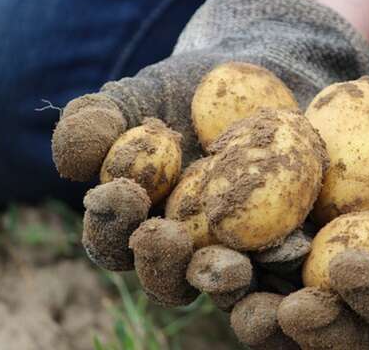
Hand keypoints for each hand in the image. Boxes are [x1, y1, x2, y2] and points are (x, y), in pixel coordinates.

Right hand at [52, 0, 368, 346]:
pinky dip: (287, 267)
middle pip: (168, 280)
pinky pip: (288, 269)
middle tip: (170, 237)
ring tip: (231, 266)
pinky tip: (296, 248)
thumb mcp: (138, 96)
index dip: (111, 223)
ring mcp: (240, 257)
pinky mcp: (290, 249)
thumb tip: (71, 162)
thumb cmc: (188, 90)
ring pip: (228, 288)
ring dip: (225, 282)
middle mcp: (188, 252)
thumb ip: (97, 123)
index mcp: (140, 226)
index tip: (124, 191)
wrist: (263, 79)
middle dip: (164, 264)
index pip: (113, 239)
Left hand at [240, 0, 368, 347]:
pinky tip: (206, 234)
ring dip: (258, 297)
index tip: (343, 269)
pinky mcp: (305, 230)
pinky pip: (269, 247)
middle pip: (343, 322)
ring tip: (224, 279)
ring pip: (295, 295)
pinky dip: (239, 246)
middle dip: (309, 322)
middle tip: (274, 312)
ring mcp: (339, 259)